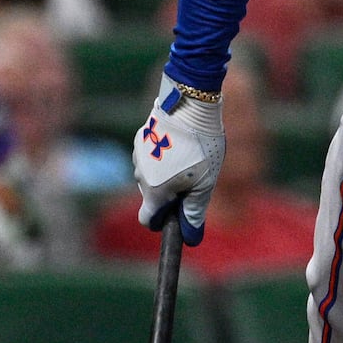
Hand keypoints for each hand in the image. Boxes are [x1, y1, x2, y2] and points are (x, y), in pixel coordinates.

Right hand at [133, 75, 224, 245]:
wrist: (189, 104)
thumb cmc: (200, 147)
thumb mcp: (204, 184)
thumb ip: (195, 212)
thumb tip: (191, 238)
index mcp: (153, 191)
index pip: (146, 219)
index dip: (162, 221)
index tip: (177, 213)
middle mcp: (140, 175)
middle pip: (151, 196)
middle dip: (169, 195)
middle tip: (194, 180)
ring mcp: (138, 155)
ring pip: (151, 175)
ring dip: (166, 174)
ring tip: (191, 157)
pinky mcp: (141, 137)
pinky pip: (151, 156)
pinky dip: (163, 156)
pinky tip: (181, 143)